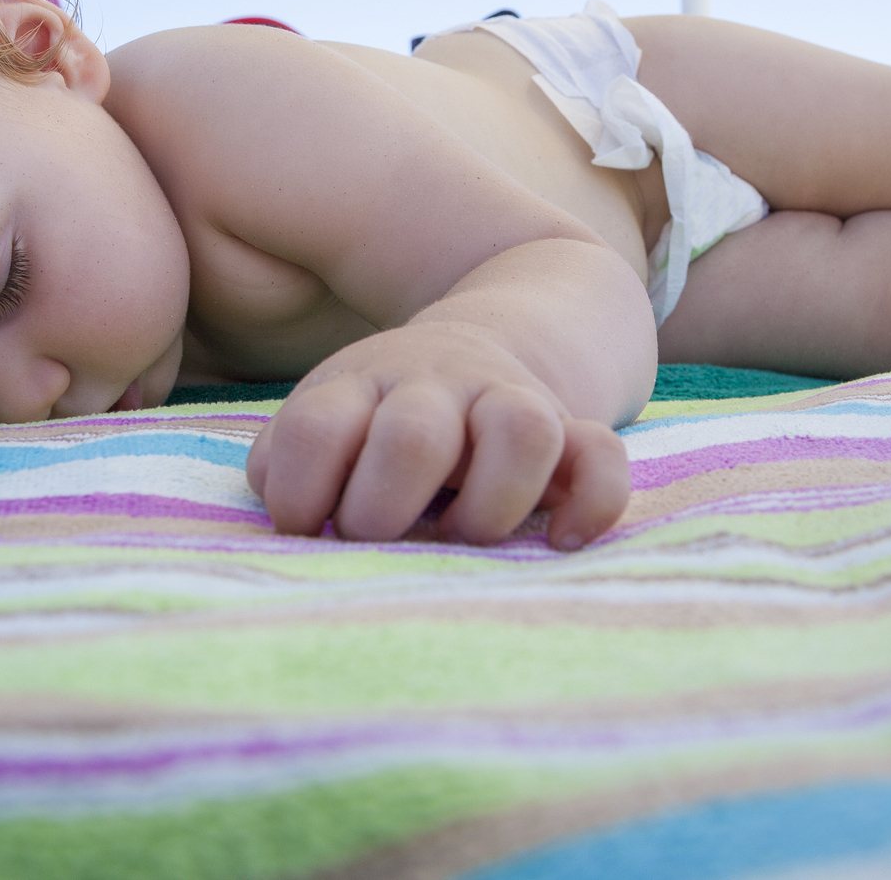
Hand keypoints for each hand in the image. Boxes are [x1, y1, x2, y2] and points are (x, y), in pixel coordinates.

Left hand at [245, 322, 629, 549]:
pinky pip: (603, 457)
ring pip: (523, 432)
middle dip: (381, 510)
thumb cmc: (376, 415)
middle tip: (375, 535)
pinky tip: (557, 541)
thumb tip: (292, 513)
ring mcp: (509, 399)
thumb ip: (288, 463)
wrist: (473, 350)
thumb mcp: (325, 419)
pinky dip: (590, 504)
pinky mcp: (571, 428)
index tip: (305, 525)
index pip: (315, 428)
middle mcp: (438, 385)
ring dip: (488, 505)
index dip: (299, 494)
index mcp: (362, 382)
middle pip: (414, 437)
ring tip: (461, 536)